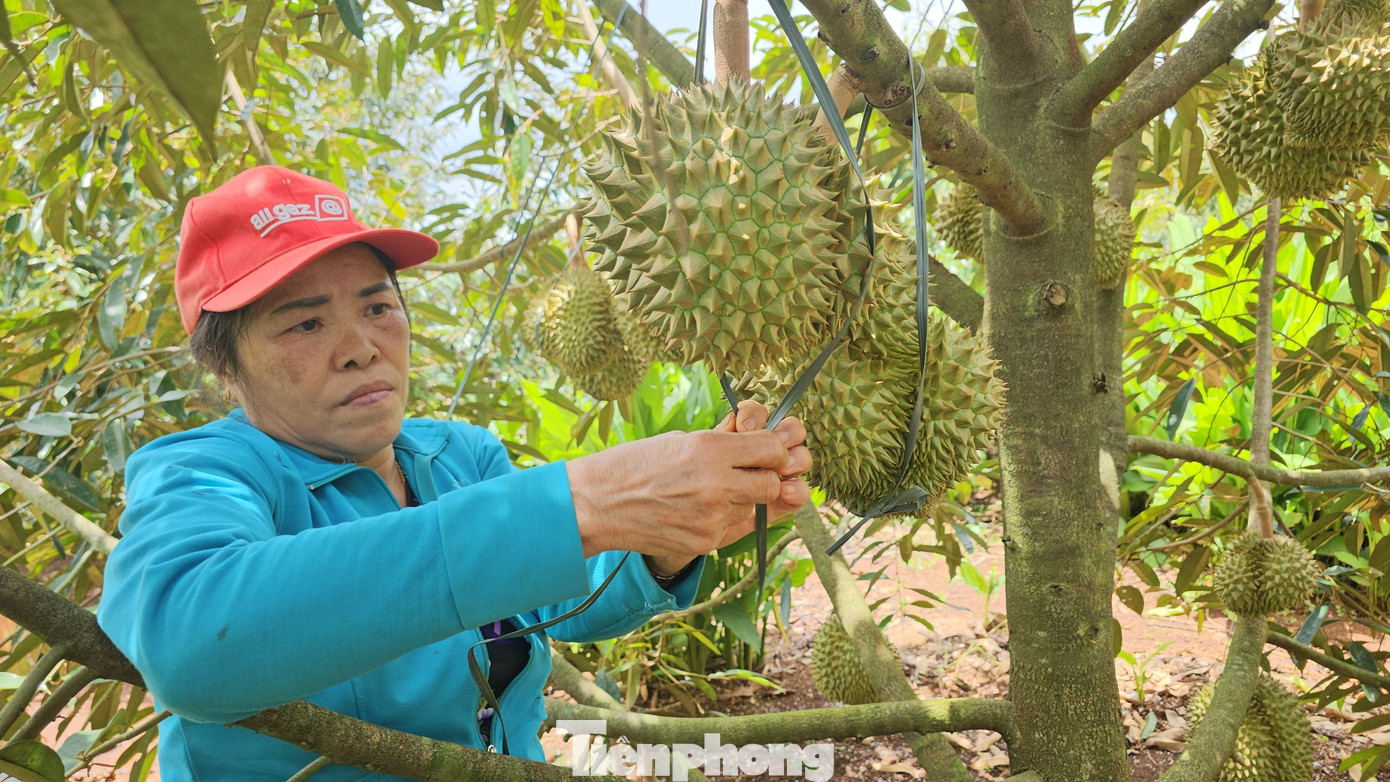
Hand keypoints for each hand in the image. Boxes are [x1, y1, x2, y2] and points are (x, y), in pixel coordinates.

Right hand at [566, 400, 809, 560]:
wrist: (595, 504)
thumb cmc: (633, 464)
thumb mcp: (680, 439)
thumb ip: (723, 442)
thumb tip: (760, 441)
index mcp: (709, 448)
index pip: (772, 449)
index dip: (772, 450)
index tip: (763, 450)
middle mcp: (716, 483)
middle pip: (772, 483)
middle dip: (765, 477)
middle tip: (747, 473)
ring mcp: (711, 517)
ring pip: (753, 507)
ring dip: (742, 499)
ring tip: (709, 492)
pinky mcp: (704, 542)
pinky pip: (731, 527)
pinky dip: (722, 519)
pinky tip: (695, 510)